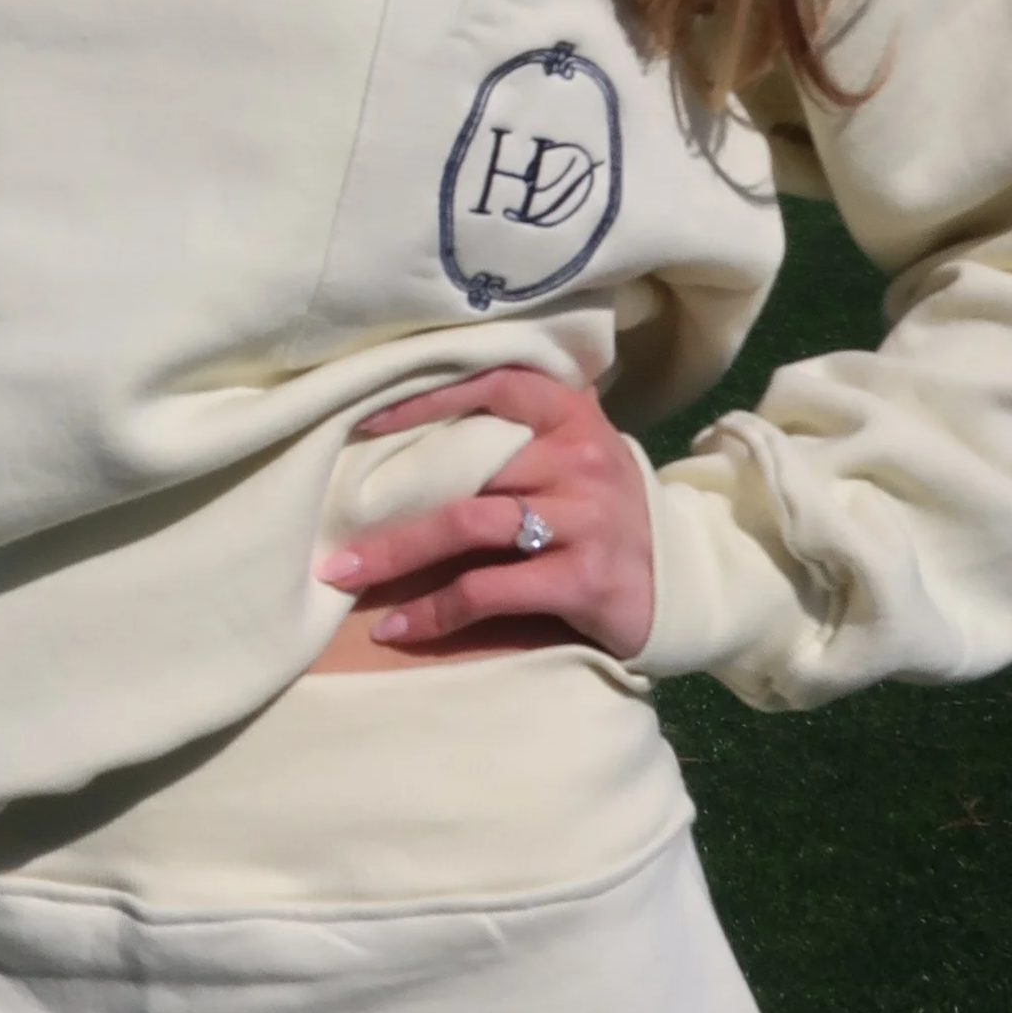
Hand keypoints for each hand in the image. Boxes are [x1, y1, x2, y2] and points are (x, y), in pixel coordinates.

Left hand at [313, 365, 654, 662]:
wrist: (680, 585)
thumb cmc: (605, 514)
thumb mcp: (579, 454)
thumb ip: (523, 428)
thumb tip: (421, 406)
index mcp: (573, 417)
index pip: (495, 384)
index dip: (427, 398)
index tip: (363, 419)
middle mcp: (580, 459)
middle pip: (464, 471)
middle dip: (389, 505)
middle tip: (331, 533)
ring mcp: (584, 519)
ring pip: (467, 525)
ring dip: (396, 555)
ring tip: (344, 576)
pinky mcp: (581, 580)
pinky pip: (488, 590)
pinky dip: (433, 612)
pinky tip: (396, 627)